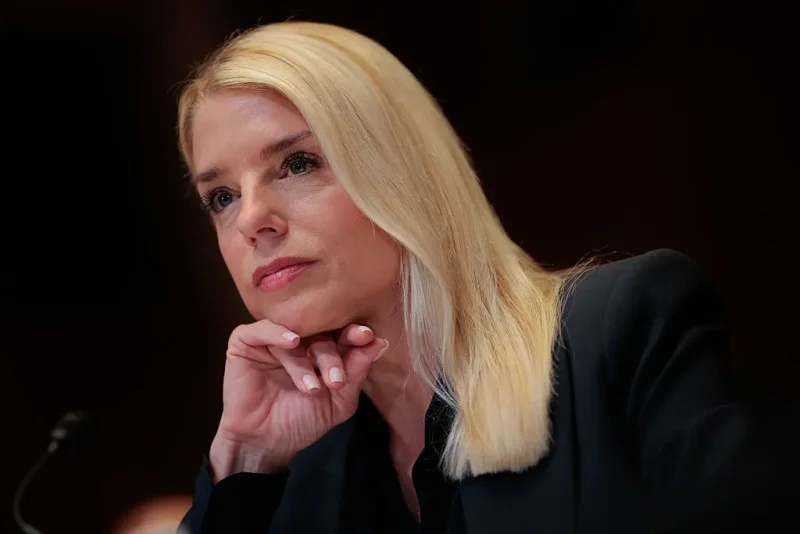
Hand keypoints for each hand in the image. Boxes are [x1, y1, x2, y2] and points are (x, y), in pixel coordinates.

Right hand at [209, 320, 387, 480]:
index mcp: (323, 348)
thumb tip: (380, 342)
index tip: (367, 337)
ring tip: (312, 389)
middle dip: (332, 357)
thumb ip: (357, 371)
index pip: (340, 332)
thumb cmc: (303, 421)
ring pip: (294, 334)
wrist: (267, 443)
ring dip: (306, 362)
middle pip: (320, 334)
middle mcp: (300, 339)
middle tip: (336, 382)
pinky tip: (291, 342)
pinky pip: (260, 329)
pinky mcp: (245, 343)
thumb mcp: (339, 400)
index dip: (354, 333)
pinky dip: (277, 332)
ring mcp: (272, 339)